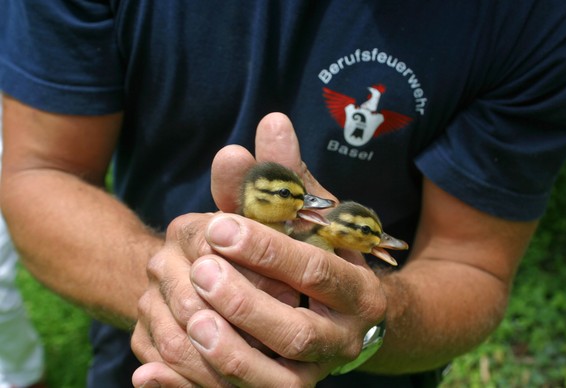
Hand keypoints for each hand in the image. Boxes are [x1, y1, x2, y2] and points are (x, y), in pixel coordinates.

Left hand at [132, 113, 385, 385]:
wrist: (349, 313)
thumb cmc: (324, 253)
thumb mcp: (310, 217)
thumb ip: (284, 179)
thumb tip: (270, 122)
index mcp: (358, 288)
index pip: (316, 270)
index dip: (268, 249)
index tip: (219, 227)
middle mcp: (344, 338)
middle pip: (297, 332)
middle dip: (248, 304)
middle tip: (202, 271)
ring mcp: (315, 372)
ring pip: (277, 378)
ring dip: (230, 352)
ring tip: (190, 319)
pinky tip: (152, 373)